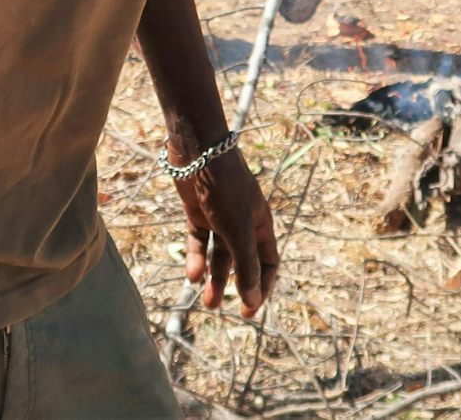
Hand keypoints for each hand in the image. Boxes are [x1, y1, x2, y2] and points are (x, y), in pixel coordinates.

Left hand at [175, 148, 277, 316]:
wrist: (199, 150)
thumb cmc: (225, 189)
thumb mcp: (238, 231)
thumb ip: (246, 266)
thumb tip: (253, 300)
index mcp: (260, 225)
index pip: (268, 263)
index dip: (262, 286)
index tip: (250, 309)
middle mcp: (242, 222)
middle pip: (240, 261)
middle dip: (231, 285)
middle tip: (216, 308)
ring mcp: (219, 217)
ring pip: (218, 254)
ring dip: (212, 277)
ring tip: (204, 300)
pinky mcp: (198, 211)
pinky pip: (199, 240)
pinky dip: (196, 257)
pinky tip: (192, 275)